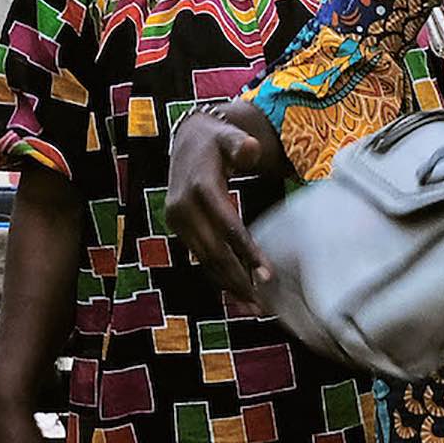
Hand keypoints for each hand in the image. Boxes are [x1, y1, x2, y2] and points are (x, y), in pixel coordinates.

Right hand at [165, 102, 288, 299]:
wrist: (186, 140)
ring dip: (228, 284)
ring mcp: (177, 220)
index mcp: (199, 187)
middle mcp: (183, 207)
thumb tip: (249, 148)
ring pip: (205, 259)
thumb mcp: (229, 135)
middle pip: (213, 251)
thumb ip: (240, 143)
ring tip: (253, 306)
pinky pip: (200, 256)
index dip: (246, 251)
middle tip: (262, 303)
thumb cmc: (216, 140)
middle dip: (238, 278)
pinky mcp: (178, 228)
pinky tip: (236, 293)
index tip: (266, 274)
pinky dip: (217, 276)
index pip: (226, 225)